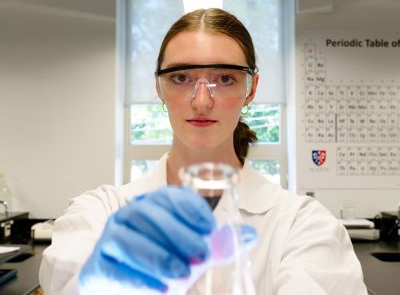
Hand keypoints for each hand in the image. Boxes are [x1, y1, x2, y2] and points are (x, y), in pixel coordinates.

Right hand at [79, 186, 215, 293]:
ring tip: (182, 274)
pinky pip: (113, 268)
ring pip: (128, 239)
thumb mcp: (193, 252)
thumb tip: (249, 235)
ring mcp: (110, 237)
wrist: (128, 282)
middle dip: (178, 234)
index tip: (210, 227)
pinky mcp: (97, 264)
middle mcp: (128, 215)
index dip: (189, 208)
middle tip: (202, 255)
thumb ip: (217, 244)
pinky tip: (160, 289)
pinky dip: (138, 279)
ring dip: (158, 256)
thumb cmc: (163, 259)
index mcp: (152, 205)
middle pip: (148, 214)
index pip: (168, 195)